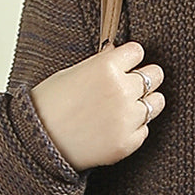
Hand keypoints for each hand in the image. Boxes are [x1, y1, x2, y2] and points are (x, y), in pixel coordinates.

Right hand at [29, 41, 165, 171]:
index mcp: (107, 68)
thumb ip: (101, 64)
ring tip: (129, 106)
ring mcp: (127, 118)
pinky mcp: (127, 142)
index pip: (138, 52)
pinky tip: (117, 127)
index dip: (131, 58)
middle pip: (155, 75)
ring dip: (146, 102)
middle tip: (134, 84)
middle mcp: (122, 91)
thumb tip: (117, 53)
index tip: (127, 64)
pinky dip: (135, 128)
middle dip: (145, 77)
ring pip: (156, 103)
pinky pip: (145, 129)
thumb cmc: (48, 105)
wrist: (38, 142)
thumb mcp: (72, 73)